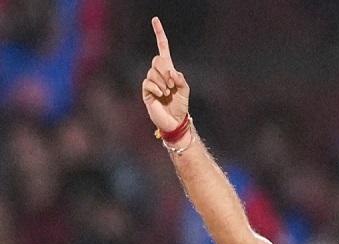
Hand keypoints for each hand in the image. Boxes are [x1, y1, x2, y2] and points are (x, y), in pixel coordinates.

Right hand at [142, 17, 189, 132]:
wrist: (175, 121)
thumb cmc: (181, 106)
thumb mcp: (185, 90)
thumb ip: (181, 79)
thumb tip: (172, 72)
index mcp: (169, 70)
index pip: (163, 48)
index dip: (159, 34)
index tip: (155, 20)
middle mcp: (158, 73)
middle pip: (157, 60)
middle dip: (166, 71)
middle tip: (172, 85)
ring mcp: (151, 82)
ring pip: (152, 72)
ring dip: (163, 83)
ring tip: (167, 93)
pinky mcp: (146, 92)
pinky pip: (148, 83)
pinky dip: (157, 88)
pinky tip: (162, 96)